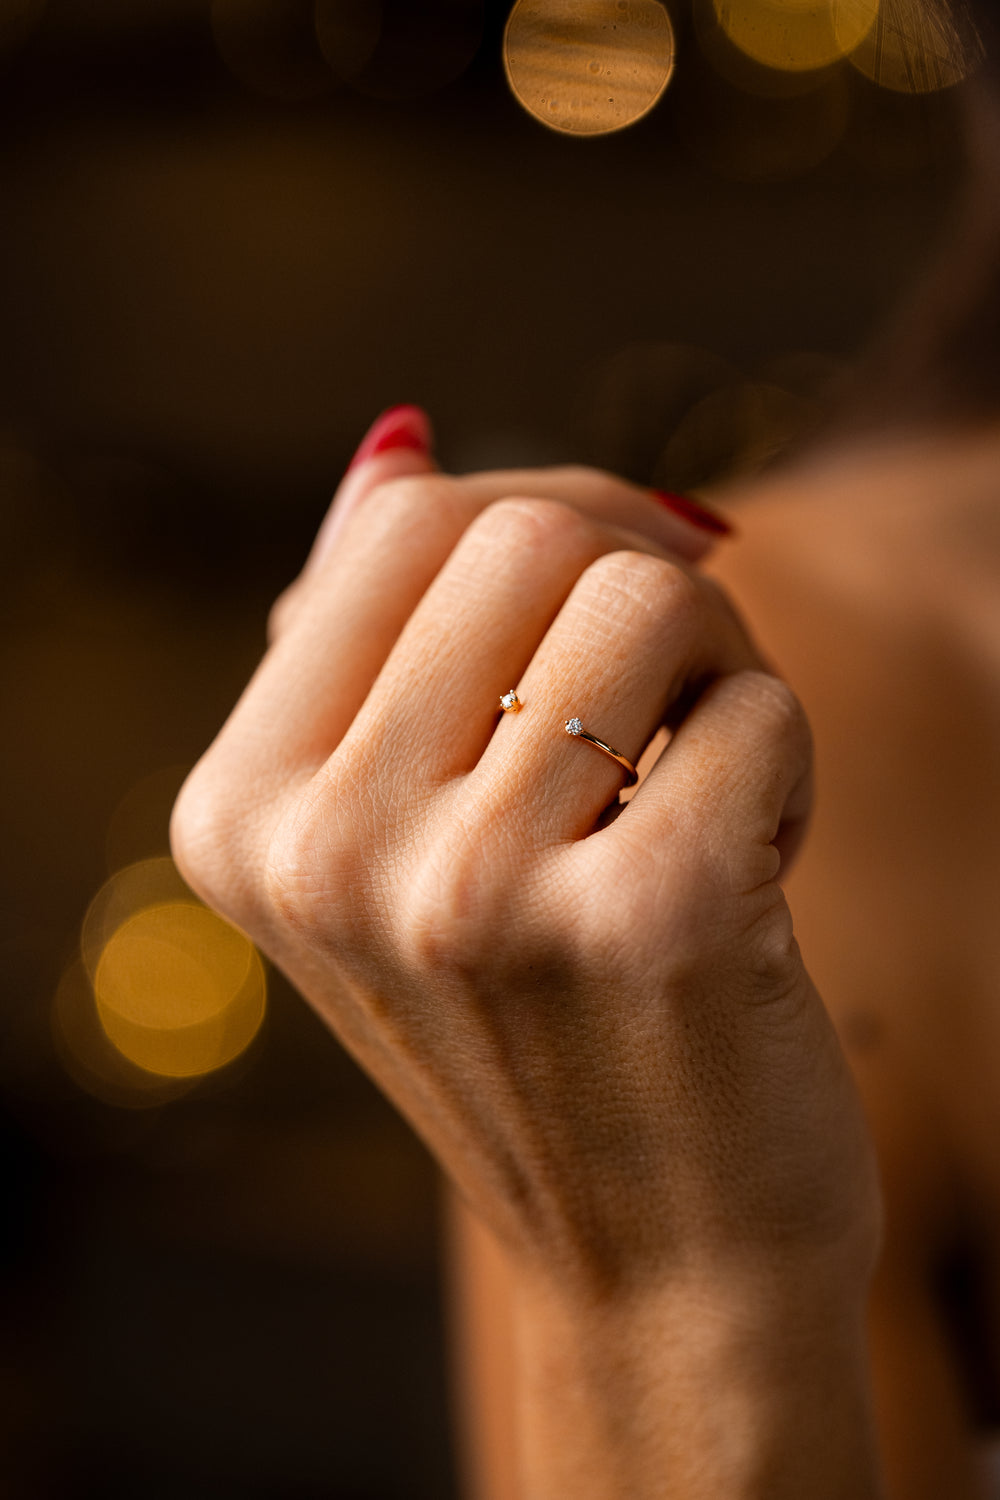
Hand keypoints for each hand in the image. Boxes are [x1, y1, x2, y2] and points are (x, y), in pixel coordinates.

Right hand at [172, 414, 879, 1300]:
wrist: (659, 1263)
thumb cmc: (541, 1026)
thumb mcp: (399, 849)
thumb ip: (379, 643)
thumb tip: (395, 440)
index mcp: (241, 816)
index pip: (404, 521)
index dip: (544, 519)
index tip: (604, 597)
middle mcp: (327, 855)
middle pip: (531, 527)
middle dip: (640, 584)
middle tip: (670, 701)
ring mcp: (475, 896)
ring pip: (653, 594)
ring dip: (717, 672)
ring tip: (698, 785)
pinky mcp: (647, 927)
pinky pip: (758, 709)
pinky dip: (784, 768)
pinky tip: (754, 873)